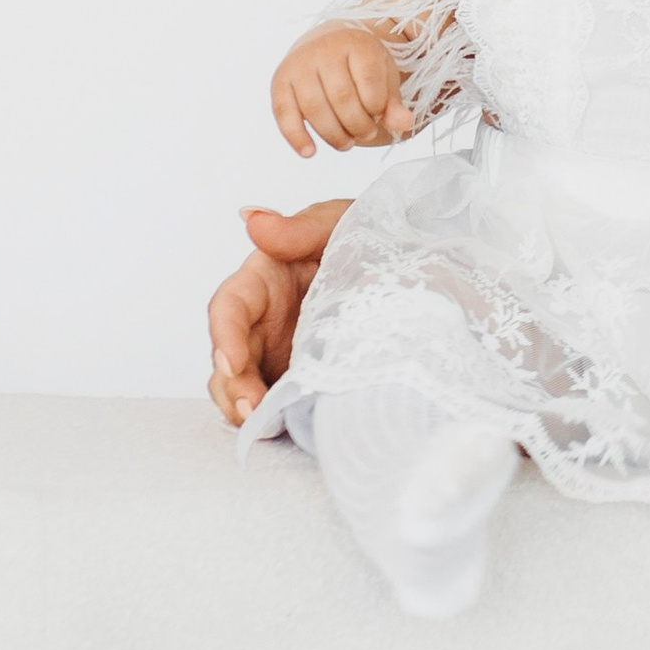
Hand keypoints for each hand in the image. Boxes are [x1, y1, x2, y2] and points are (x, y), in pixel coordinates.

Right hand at [207, 200, 350, 425]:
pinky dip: (275, 418)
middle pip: (230, 356)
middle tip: (249, 410)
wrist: (425, 271)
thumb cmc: (372, 238)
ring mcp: (282, 353)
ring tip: (260, 425)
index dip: (225, 335)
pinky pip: (279, 403)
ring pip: (245, 385)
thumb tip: (252, 219)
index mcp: (267, 278)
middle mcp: (266, 319)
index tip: (231, 361)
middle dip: (233, 385)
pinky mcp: (303, 379)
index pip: (231, 307)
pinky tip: (283, 429)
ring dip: (247, 407)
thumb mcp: (340, 224)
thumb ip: (299, 228)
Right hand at [272, 23, 412, 157]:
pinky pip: (284, 113)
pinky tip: (310, 152)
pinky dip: (296, 136)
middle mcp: (324, 49)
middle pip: (342, 99)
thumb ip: (394, 103)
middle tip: (366, 134)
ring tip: (347, 143)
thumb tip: (404, 123)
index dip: (377, 108)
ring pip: (315, 108)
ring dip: (334, 135)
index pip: (370, 83)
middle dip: (358, 126)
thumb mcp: (384, 79)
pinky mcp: (280, 81)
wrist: (326, 47)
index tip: (379, 115)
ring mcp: (299, 64)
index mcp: (356, 43)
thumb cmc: (361, 68)